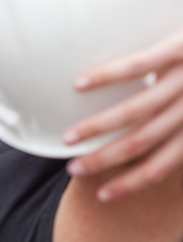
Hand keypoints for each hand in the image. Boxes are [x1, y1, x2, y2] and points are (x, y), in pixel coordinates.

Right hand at [63, 28, 182, 200]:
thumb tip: (175, 158)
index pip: (162, 167)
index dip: (131, 185)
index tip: (102, 195)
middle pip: (140, 143)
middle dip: (103, 160)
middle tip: (74, 170)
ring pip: (134, 111)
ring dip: (96, 127)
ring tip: (70, 137)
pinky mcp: (179, 46)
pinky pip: (136, 65)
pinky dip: (106, 76)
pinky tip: (79, 84)